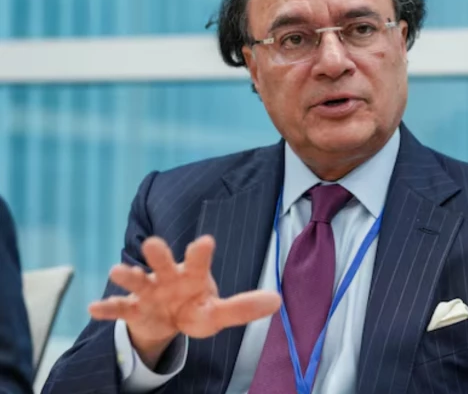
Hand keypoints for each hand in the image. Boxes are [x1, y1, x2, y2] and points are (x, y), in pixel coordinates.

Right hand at [89, 235, 280, 368]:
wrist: (167, 321)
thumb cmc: (195, 308)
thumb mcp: (218, 313)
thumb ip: (243, 307)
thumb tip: (278, 301)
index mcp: (192, 275)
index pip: (199, 260)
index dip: (201, 252)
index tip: (205, 241)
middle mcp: (168, 277)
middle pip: (163, 262)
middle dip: (159, 253)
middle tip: (153, 243)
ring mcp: (148, 292)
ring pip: (137, 280)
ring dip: (128, 276)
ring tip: (118, 271)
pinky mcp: (132, 309)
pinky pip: (118, 308)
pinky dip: (107, 308)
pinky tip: (94, 308)